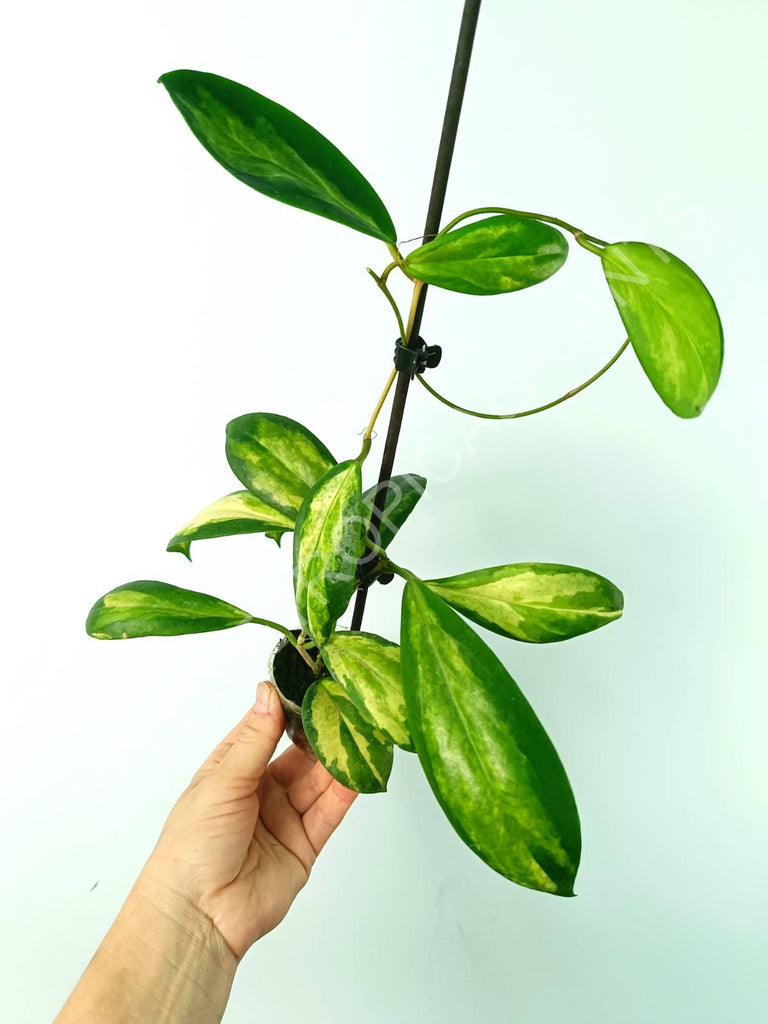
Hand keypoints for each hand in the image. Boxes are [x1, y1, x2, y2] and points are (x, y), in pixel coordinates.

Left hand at [137, 681, 356, 960]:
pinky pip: (330, 811)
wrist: (199, 915)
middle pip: (300, 753)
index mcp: (233, 768)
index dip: (290, 706)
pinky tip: (360, 770)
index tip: (314, 683)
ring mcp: (284, 817)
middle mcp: (261, 789)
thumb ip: (255, 739)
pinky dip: (347, 791)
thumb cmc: (192, 846)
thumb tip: (269, 691)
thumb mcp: (223, 781)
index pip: (267, 727)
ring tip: (362, 731)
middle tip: (348, 705)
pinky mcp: (305, 844)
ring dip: (340, 758)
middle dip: (323, 731)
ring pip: (319, 779)